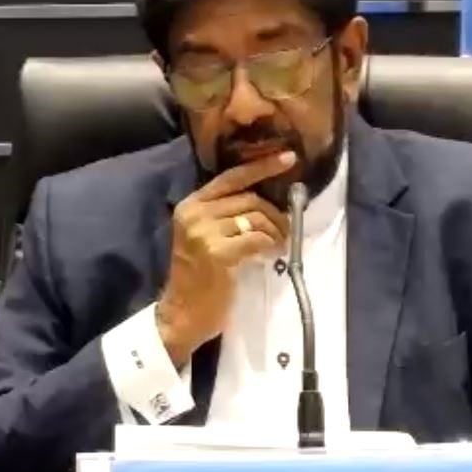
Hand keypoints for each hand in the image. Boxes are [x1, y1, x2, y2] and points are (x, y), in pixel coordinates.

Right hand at [156, 150, 295, 366]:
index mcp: (191, 205)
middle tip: (286, 230)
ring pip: (256, 218)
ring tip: (278, 245)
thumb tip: (269, 201)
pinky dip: (271, 246)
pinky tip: (271, 255)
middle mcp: (194, 214)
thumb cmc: (199, 277)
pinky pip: (258, 239)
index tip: (288, 157)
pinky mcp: (217, 253)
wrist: (183, 313)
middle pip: (250, 199)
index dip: (262, 166)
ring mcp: (204, 233)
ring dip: (276, 232)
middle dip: (275, 214)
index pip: (231, 177)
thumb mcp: (205, 236)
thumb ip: (226, 215)